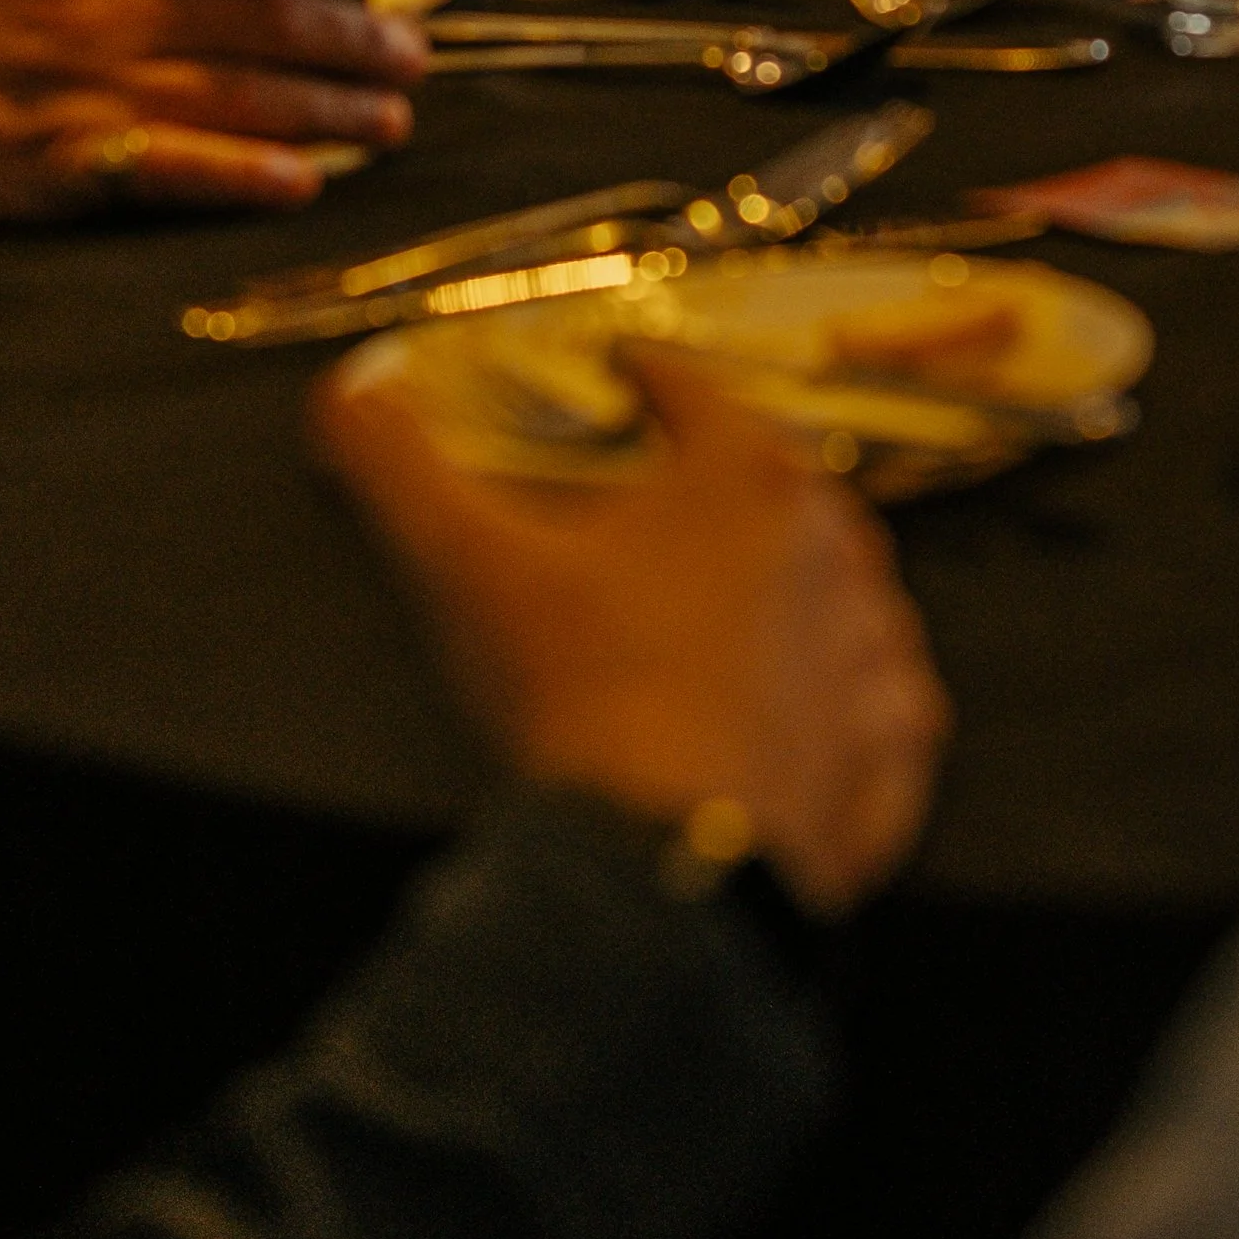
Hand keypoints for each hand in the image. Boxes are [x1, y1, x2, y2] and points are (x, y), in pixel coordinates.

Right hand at [0, 0, 425, 221]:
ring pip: (239, 93)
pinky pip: (168, 171)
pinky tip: (303, 183)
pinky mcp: (44, 167)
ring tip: (392, 119)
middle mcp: (96, 3)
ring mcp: (74, 87)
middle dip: (358, 35)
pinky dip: (243, 177)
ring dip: (331, 109)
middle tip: (416, 53)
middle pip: (265, 11)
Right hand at [315, 343, 951, 917]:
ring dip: (799, 595)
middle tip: (671, 507)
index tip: (627, 372)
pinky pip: (883, 709)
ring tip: (738, 617)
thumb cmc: (580, 695)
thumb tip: (348, 393)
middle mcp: (834, 547)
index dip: (650, 375)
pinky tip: (810, 721)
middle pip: (780, 487)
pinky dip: (850, 708)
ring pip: (846, 595)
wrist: (662, 866)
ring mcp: (874, 651)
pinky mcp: (890, 750)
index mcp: (745, 478)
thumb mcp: (467, 566)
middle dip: (727, 488)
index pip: (695, 390)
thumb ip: (398, 466)